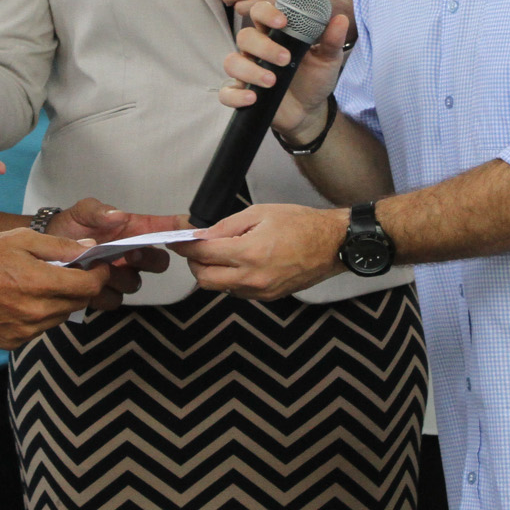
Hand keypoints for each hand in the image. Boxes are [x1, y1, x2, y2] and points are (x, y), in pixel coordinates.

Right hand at [0, 229, 122, 347]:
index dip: (99, 275)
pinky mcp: (11, 342)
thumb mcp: (23, 239)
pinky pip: (37, 330)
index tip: (97, 267)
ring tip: (38, 286)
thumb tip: (89, 248)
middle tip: (68, 273)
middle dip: (79, 287)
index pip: (90, 287)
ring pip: (59, 318)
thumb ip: (60, 246)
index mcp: (41, 284)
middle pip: (77, 303)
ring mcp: (23, 331)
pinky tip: (21, 301)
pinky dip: (37, 317)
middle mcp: (36, 313)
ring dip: (58, 302)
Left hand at [45, 198, 180, 282]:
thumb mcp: (81, 211)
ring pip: (135, 284)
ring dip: (119, 277)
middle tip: (129, 254)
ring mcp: (120, 276)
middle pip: (159, 263)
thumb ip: (98, 211)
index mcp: (133, 230)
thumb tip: (118, 216)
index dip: (180, 229)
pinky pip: (114, 301)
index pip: (164, 229)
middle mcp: (132, 254)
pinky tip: (86, 282)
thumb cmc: (69, 226)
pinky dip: (101, 293)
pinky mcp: (105, 294)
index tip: (191, 230)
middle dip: (148, 260)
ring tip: (97, 268)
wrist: (44, 251)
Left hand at [178, 203, 346, 299]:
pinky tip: (240, 262)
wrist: (332, 244)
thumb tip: (202, 235)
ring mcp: (261, 291)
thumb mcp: (260, 213)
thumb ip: (226, 226)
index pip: (203, 254)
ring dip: (213, 272)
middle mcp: (253, 278)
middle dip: (195, 263)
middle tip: (197, 248)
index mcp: (249, 253)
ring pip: (220, 288)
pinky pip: (238, 291)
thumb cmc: (302, 224)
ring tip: (223, 252)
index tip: (176, 241)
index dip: (185, 247)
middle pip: (204, 279)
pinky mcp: (268, 297)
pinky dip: (231, 278)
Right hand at [221, 0, 351, 141]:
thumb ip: (331, 40)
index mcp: (274, 35)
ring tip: (273, 82)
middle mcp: (256, 50)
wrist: (310, 110)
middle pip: (244, 36)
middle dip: (263, 46)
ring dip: (250, 71)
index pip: (260, 13)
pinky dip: (235, 95)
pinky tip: (252, 98)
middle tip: (285, 59)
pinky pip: (226, 93)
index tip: (283, 22)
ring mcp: (246, 72)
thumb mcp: (327, 60)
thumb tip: (341, 18)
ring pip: (232, 62)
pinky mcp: (241, 94)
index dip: (267, 13)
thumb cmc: (314, 79)